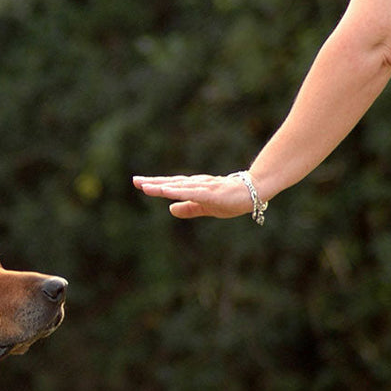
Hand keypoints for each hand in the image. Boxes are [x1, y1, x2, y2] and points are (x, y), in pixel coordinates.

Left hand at [132, 174, 253, 219]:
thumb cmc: (231, 198)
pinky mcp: (211, 194)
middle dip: (153, 182)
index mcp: (194, 188)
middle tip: (135, 180)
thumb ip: (188, 208)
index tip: (138, 182)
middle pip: (171, 183)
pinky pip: (192, 193)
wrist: (255, 191)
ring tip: (146, 187)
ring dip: (162, 186)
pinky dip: (178, 192)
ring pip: (179, 187)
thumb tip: (169, 209)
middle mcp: (196, 185)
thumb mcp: (205, 207)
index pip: (171, 185)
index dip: (155, 184)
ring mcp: (204, 188)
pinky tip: (167, 192)